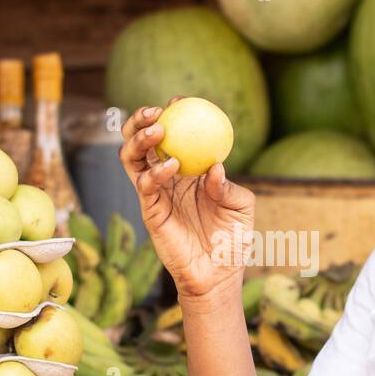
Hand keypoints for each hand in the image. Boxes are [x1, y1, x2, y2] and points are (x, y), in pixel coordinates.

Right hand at [118, 101, 254, 303]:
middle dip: (140, 120)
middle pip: (141, 141)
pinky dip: (154, 172)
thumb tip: (214, 167)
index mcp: (188, 171)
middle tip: (156, 111)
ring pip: (132, 158)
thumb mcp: (242, 208)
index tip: (180, 100)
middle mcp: (167, 178)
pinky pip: (144, 185)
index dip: (172, 114)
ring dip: (138, 139)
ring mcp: (155, 194)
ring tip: (158, 130)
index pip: (174, 136)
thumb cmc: (233, 241)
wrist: (218, 275)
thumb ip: (230, 186)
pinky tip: (173, 167)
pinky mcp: (150, 211)